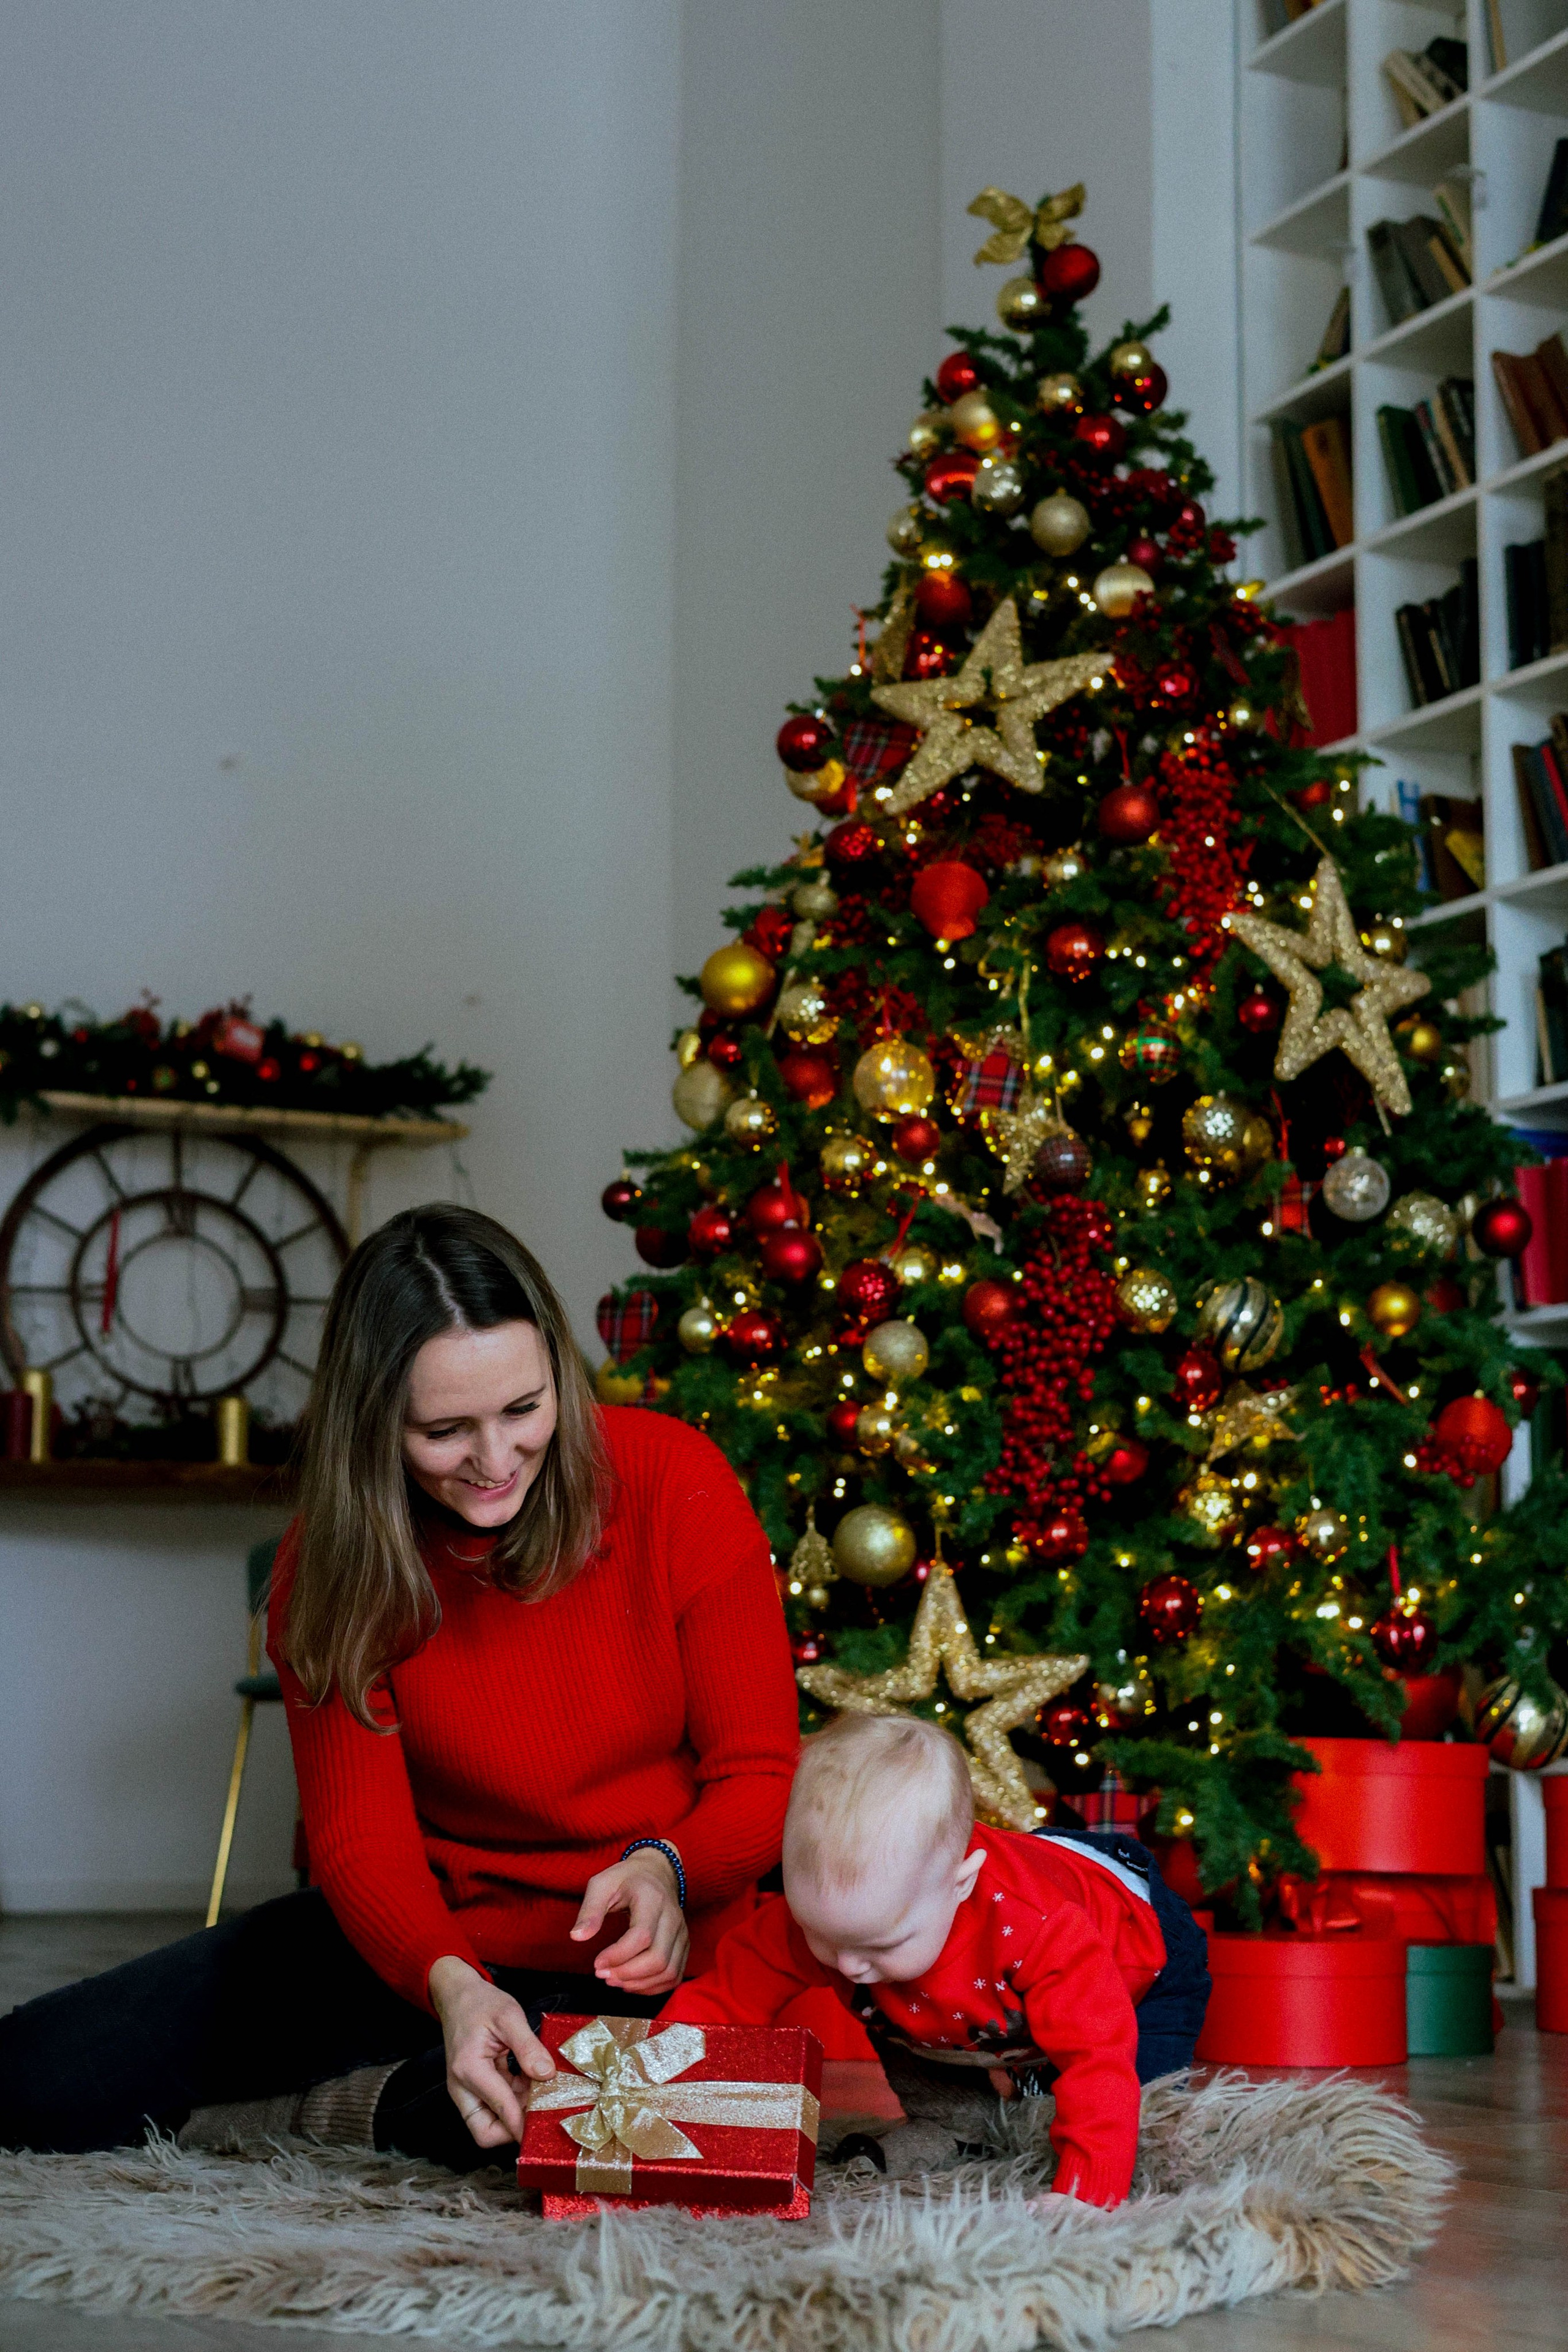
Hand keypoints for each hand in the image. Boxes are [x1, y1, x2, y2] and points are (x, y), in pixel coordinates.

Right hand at [428, 1954, 552, 2147]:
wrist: (458, 1996)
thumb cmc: (480, 2003)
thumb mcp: (509, 2016)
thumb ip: (528, 2047)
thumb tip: (547, 2074)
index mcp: (469, 2070)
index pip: (500, 2110)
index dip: (523, 2124)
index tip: (546, 2127)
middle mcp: (463, 2088)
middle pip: (486, 2132)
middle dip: (515, 2130)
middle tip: (543, 2111)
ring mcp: (467, 2090)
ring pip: (492, 2122)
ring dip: (518, 2114)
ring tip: (545, 2095)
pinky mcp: (475, 2087)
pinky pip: (496, 2106)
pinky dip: (516, 2100)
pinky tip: (534, 2084)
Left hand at [570, 1846, 688, 1992]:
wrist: (655, 1872)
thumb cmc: (625, 1879)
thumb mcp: (602, 1885)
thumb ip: (590, 1910)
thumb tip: (576, 1937)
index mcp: (653, 1899)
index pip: (642, 1936)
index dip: (618, 1956)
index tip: (596, 1963)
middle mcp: (673, 1917)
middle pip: (658, 1959)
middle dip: (627, 1974)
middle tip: (603, 1975)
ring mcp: (681, 1933)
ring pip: (668, 1971)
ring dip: (639, 1984)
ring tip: (614, 1980)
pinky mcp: (684, 1945)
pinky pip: (674, 1976)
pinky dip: (653, 1987)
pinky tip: (631, 1983)